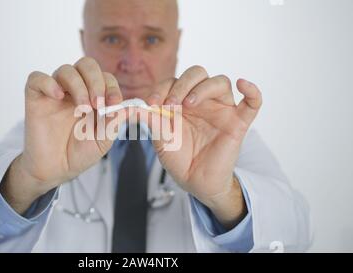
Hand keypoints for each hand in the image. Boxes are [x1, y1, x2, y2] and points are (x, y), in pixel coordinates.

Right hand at [1, 57, 122, 213]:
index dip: (111, 86)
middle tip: (98, 104)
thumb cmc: (79, 153)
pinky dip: (48, 83)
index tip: (114, 103)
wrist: (56, 170)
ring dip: (78, 85)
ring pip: (65, 70)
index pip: (105, 77)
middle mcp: (74, 89)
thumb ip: (115, 121)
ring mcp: (54, 92)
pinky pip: (37, 78)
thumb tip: (131, 106)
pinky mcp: (35, 97)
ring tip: (82, 108)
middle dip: (96, 81)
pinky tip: (58, 96)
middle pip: (86, 65)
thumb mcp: (103, 139)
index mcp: (93, 95)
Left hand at [147, 66, 261, 227]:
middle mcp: (203, 101)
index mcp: (183, 100)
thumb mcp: (160, 137)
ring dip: (203, 88)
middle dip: (182, 84)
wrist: (194, 181)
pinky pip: (253, 103)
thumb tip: (131, 106)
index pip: (174, 81)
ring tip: (189, 104)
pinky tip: (243, 84)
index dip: (162, 87)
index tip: (150, 102)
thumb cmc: (178, 157)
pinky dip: (252, 91)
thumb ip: (149, 119)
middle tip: (170, 104)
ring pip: (220, 82)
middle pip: (198, 74)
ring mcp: (221, 110)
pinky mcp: (238, 123)